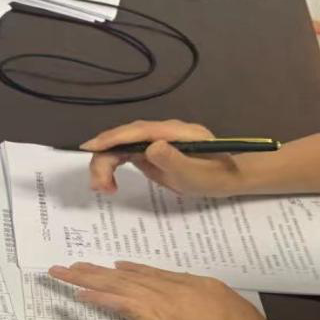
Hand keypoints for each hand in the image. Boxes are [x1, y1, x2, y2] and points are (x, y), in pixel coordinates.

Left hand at [48, 261, 288, 319]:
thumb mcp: (225, 303)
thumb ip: (203, 298)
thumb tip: (191, 298)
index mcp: (191, 282)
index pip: (153, 274)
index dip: (131, 270)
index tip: (114, 266)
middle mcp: (171, 287)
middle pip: (128, 275)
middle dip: (98, 270)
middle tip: (73, 265)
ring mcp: (160, 302)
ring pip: (117, 285)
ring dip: (88, 278)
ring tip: (65, 273)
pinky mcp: (152, 319)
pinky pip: (119, 304)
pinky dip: (99, 297)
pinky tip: (80, 292)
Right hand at [80, 120, 245, 196]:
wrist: (227, 176)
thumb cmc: (215, 176)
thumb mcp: (196, 173)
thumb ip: (174, 160)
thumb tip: (151, 146)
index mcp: (175, 132)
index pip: (138, 131)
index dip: (113, 138)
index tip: (92, 148)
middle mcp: (162, 132)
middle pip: (125, 137)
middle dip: (106, 158)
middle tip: (100, 186)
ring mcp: (156, 140)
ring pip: (122, 146)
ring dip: (107, 164)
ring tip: (104, 188)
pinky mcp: (152, 152)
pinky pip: (126, 154)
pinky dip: (114, 166)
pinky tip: (109, 184)